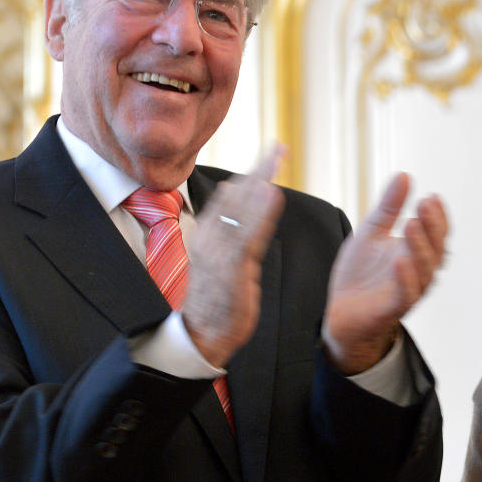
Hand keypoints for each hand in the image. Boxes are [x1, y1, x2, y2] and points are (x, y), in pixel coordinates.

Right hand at [182, 147, 285, 365]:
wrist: (202, 334)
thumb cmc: (215, 299)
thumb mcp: (219, 259)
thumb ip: (228, 230)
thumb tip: (233, 197)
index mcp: (207, 234)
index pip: (229, 196)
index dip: (250, 175)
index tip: (270, 154)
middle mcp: (210, 237)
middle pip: (236, 195)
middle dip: (259, 170)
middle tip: (278, 147)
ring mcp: (219, 251)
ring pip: (241, 209)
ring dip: (260, 182)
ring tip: (277, 160)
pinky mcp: (230, 267)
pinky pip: (248, 234)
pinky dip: (261, 213)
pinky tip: (272, 195)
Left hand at [321, 173, 447, 373]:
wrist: (341, 310)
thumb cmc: (361, 272)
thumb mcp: (372, 231)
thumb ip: (389, 207)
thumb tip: (404, 174)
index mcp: (416, 251)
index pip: (436, 232)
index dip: (437, 216)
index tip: (431, 197)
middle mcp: (418, 270)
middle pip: (435, 249)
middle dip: (432, 227)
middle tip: (424, 205)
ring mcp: (408, 289)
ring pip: (424, 270)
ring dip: (419, 247)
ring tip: (412, 224)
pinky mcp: (393, 308)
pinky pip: (406, 294)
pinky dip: (406, 277)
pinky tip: (400, 259)